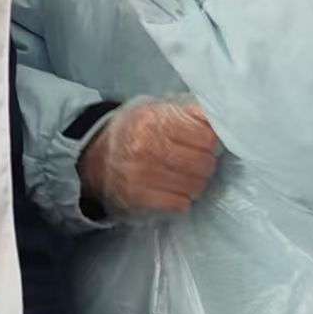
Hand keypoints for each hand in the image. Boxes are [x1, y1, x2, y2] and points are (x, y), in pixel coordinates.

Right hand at [80, 98, 219, 218]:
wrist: (92, 158)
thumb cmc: (132, 131)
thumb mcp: (154, 110)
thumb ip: (185, 113)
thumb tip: (220, 120)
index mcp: (153, 119)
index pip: (206, 133)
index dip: (210, 139)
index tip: (203, 141)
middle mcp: (146, 145)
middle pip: (204, 161)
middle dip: (205, 163)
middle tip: (194, 161)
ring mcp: (142, 174)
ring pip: (196, 185)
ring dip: (195, 183)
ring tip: (182, 176)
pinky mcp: (139, 198)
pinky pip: (181, 203)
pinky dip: (181, 199)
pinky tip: (172, 191)